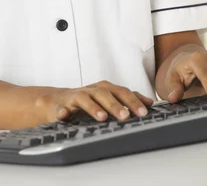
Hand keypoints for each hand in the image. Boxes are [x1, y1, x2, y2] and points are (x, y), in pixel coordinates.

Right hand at [36, 81, 153, 122]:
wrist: (57, 101)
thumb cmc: (88, 101)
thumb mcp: (108, 98)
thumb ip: (128, 99)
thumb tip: (149, 102)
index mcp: (104, 88)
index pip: (121, 92)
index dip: (133, 101)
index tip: (144, 112)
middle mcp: (92, 90)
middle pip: (105, 94)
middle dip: (116, 105)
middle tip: (126, 116)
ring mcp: (76, 96)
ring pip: (85, 99)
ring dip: (93, 108)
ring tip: (102, 118)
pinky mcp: (62, 105)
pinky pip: (62, 108)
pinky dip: (63, 112)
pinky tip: (65, 116)